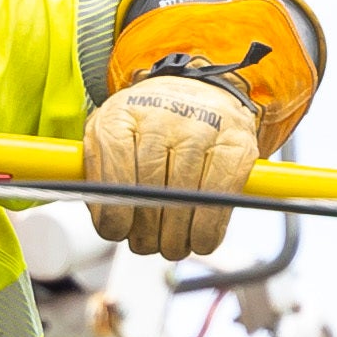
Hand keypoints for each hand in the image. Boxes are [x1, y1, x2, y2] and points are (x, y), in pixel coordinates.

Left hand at [81, 67, 262, 259]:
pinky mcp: (236, 142)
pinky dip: (208, 229)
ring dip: (176, 237)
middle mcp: (162, 116)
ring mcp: (203, 126)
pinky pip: (219, 197)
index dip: (115, 216)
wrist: (198, 90)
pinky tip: (199, 239)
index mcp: (122, 115)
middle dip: (146, 233)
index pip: (114, 177)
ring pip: (184, 198)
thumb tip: (108, 222)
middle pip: (150, 191)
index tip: (117, 233)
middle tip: (146, 244)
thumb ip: (100, 174)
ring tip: (171, 246)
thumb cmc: (149, 123)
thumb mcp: (112, 136)